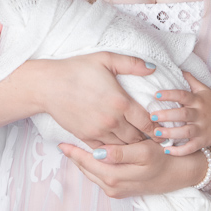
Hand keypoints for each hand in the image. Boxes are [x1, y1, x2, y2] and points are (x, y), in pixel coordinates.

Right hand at [36, 52, 155, 147]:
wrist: (48, 85)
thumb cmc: (76, 69)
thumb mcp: (106, 59)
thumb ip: (131, 63)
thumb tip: (153, 67)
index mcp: (121, 102)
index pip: (147, 122)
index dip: (156, 128)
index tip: (161, 131)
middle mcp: (112, 120)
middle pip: (137, 138)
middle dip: (146, 140)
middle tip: (153, 141)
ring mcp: (98, 131)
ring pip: (122, 147)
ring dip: (130, 147)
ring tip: (137, 145)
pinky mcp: (85, 137)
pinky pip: (105, 150)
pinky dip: (113, 151)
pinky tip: (117, 147)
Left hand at [60, 139, 206, 197]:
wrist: (181, 173)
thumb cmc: (164, 158)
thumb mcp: (144, 152)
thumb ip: (120, 153)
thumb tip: (97, 153)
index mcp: (117, 175)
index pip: (88, 162)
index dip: (74, 152)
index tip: (62, 143)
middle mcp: (114, 185)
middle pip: (87, 170)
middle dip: (75, 157)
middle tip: (63, 144)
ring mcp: (117, 189)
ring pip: (93, 174)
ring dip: (82, 163)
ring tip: (72, 149)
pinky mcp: (122, 189)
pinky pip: (101, 177)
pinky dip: (93, 168)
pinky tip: (91, 157)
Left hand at [149, 72, 210, 154]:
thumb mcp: (204, 89)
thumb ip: (191, 79)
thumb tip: (179, 67)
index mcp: (198, 100)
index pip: (183, 95)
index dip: (170, 94)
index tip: (156, 94)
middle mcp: (200, 114)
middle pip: (183, 114)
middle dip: (167, 115)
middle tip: (152, 116)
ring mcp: (202, 129)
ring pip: (186, 132)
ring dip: (171, 133)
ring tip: (156, 133)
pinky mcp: (204, 141)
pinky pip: (191, 148)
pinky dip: (179, 151)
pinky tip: (166, 150)